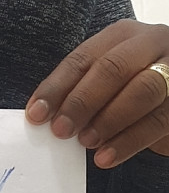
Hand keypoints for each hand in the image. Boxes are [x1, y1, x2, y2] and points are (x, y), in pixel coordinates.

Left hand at [25, 19, 168, 168]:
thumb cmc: (132, 88)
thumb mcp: (107, 79)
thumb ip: (81, 89)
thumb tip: (43, 115)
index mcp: (123, 35)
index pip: (84, 57)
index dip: (57, 87)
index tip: (37, 114)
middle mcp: (152, 43)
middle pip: (113, 68)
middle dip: (82, 101)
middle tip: (61, 130)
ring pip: (142, 91)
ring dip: (108, 120)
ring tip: (85, 142)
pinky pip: (158, 121)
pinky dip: (129, 142)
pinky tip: (107, 157)